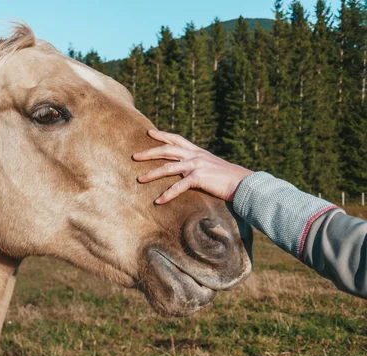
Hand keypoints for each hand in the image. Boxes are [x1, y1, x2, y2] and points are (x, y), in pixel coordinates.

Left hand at [133, 130, 252, 203]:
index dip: (162, 135)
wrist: (243, 183)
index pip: (176, 139)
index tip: (149, 132)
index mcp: (197, 151)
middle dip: (149, 152)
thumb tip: (188, 170)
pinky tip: (158, 201)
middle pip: (167, 150)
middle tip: (134, 156)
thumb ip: (199, 165)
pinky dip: (167, 195)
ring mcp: (196, 165)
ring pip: (168, 167)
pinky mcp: (198, 178)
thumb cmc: (227, 178)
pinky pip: (178, 187)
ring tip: (139, 180)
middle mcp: (195, 155)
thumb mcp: (211, 166)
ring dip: (152, 174)